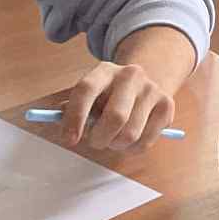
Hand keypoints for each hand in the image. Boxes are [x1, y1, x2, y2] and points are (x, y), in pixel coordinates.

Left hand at [59, 61, 176, 151]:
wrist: (145, 80)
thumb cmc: (106, 96)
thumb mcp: (90, 95)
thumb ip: (71, 108)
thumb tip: (51, 120)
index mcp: (104, 70)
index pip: (86, 90)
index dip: (75, 117)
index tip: (69, 140)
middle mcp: (131, 75)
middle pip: (115, 117)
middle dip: (100, 138)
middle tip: (95, 142)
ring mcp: (152, 89)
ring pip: (130, 134)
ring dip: (116, 145)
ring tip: (114, 138)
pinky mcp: (167, 105)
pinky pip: (146, 141)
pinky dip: (133, 149)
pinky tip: (130, 139)